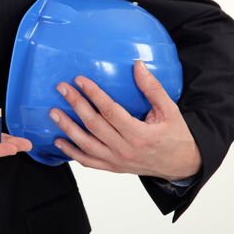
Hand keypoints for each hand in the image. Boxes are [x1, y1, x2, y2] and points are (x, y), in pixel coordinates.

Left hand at [50, 60, 201, 181]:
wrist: (180, 164)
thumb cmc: (175, 135)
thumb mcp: (170, 109)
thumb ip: (153, 88)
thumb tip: (138, 65)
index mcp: (140, 134)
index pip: (110, 111)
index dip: (94, 94)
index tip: (79, 80)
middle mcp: (125, 149)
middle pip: (94, 125)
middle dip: (76, 105)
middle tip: (62, 89)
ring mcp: (117, 161)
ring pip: (86, 145)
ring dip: (67, 128)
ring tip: (53, 113)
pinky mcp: (112, 168)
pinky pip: (87, 162)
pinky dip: (71, 152)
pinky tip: (58, 141)